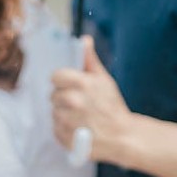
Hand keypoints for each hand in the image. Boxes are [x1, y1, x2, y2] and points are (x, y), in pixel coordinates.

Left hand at [51, 35, 132, 163]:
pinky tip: (78, 128)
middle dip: (64, 98)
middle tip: (80, 104)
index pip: (55, 77)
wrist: (122, 136)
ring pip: (54, 112)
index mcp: (80, 83)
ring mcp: (67, 121)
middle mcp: (72, 101)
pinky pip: (55, 128)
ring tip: (80, 117)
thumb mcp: (104, 79)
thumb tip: (84, 39)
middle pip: (54, 95)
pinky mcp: (64, 137)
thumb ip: (90, 59)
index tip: (72, 86)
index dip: (63, 81)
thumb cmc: (112, 106)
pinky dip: (64, 128)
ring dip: (64, 113)